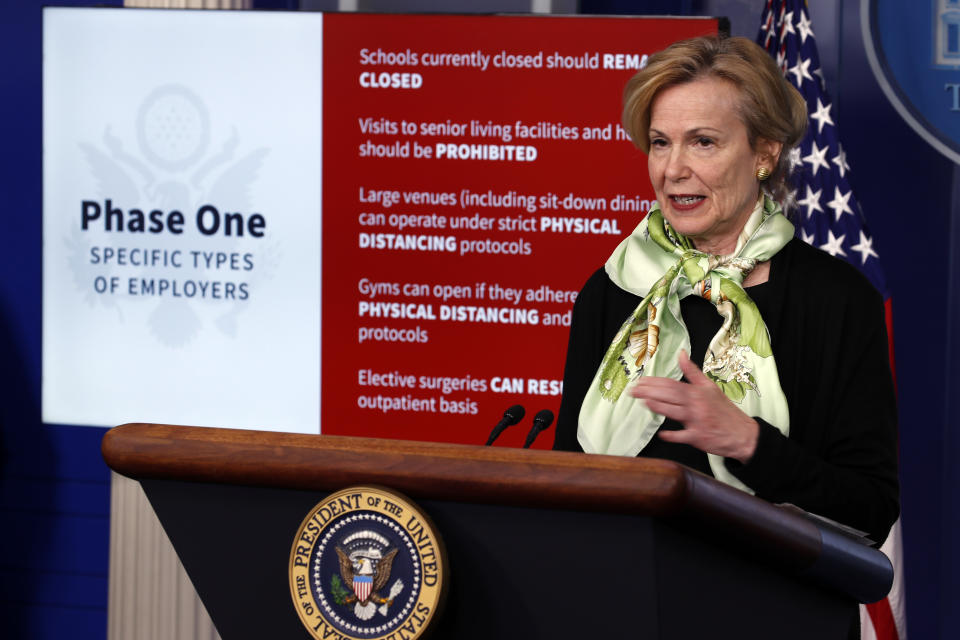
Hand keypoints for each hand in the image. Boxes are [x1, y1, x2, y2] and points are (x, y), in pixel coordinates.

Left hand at [628, 350, 758, 462]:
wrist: (743, 434)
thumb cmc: (724, 411)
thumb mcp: (710, 387)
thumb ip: (692, 371)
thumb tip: (681, 353)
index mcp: (697, 392)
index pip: (672, 384)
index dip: (654, 382)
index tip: (640, 381)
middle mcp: (696, 405)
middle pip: (670, 395)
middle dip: (650, 391)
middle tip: (634, 390)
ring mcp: (697, 421)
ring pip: (674, 412)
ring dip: (658, 407)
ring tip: (643, 402)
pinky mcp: (699, 437)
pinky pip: (683, 436)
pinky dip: (672, 435)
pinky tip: (661, 433)